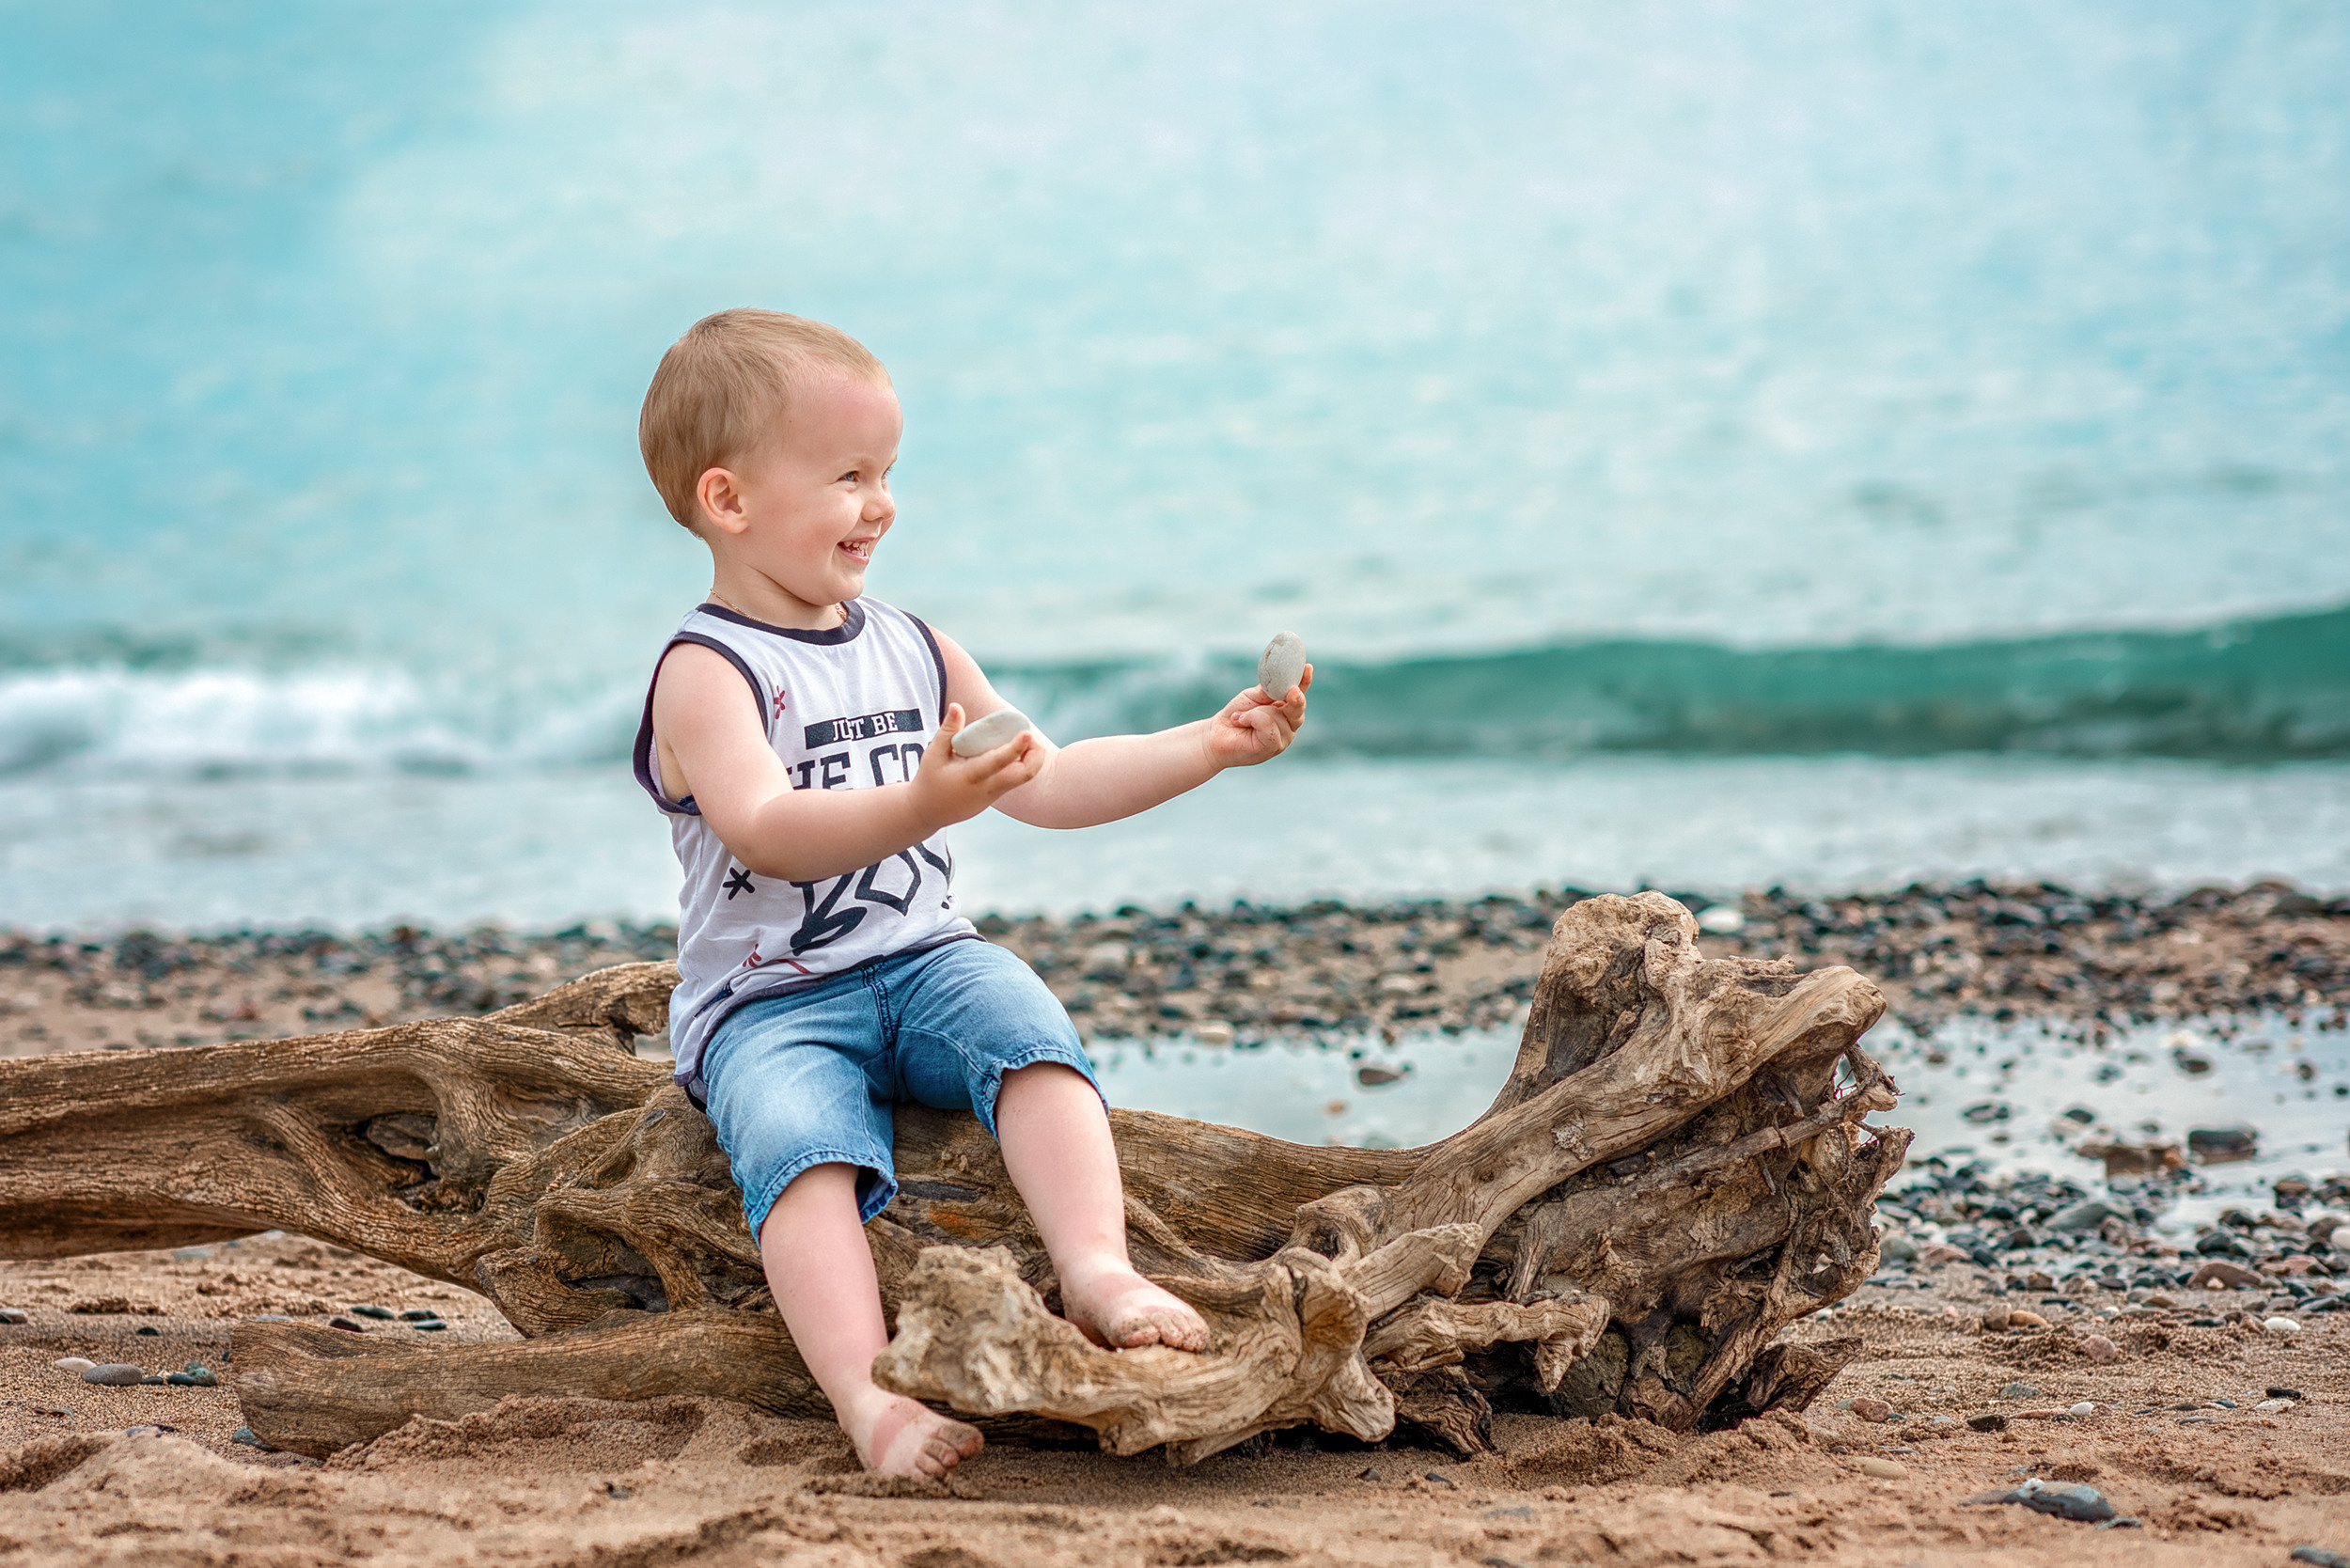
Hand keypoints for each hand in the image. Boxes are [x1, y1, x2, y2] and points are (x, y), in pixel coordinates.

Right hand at [910, 704, 1045, 827]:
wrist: (928, 812)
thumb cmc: (930, 779)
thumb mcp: (933, 755)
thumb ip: (947, 730)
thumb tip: (957, 706)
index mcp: (972, 776)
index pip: (999, 762)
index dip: (1016, 747)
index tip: (1027, 733)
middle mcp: (988, 787)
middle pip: (1024, 775)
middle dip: (1036, 755)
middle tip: (1029, 735)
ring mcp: (994, 794)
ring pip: (1023, 778)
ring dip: (1029, 758)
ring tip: (1023, 739)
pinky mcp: (995, 796)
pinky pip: (1014, 779)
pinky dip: (1019, 764)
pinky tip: (1013, 750)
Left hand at [1204, 665, 1310, 769]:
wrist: (1216, 735)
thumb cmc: (1236, 715)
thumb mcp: (1253, 696)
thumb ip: (1269, 689)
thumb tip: (1281, 677)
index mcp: (1286, 711)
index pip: (1299, 694)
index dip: (1305, 681)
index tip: (1308, 667)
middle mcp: (1289, 726)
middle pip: (1298, 708)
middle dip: (1296, 698)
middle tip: (1292, 691)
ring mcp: (1283, 739)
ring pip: (1277, 715)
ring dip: (1255, 712)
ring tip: (1241, 717)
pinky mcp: (1272, 747)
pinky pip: (1267, 725)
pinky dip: (1251, 718)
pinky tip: (1241, 721)